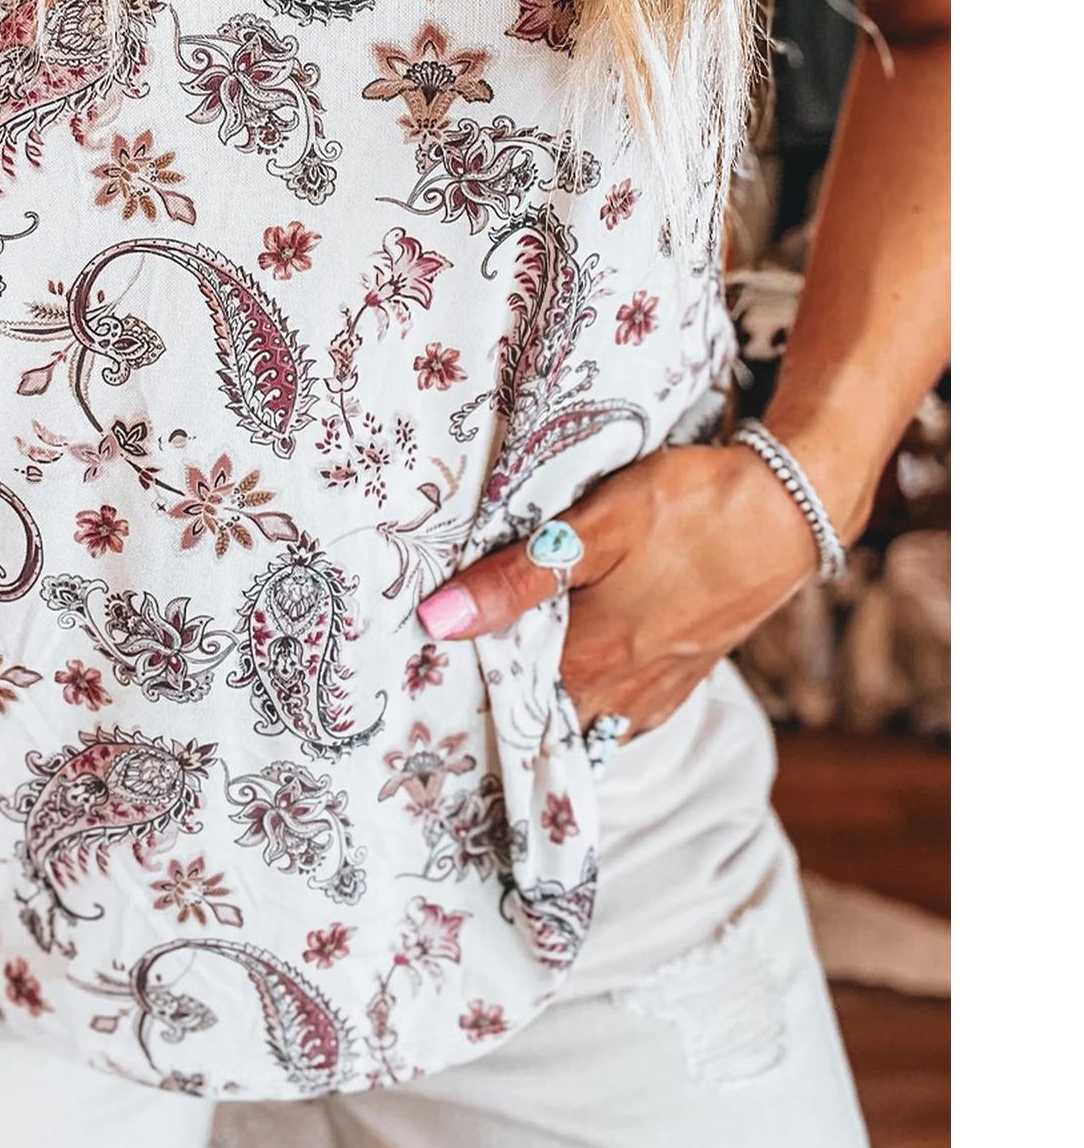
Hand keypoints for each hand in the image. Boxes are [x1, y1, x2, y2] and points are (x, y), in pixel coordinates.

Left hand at [415, 443, 822, 738]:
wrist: (789, 509)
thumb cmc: (692, 507)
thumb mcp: (597, 527)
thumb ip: (519, 579)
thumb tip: (439, 620)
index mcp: (592, 660)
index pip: (503, 695)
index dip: (463, 676)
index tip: (432, 656)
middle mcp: (622, 695)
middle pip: (539, 712)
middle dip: (500, 690)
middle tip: (458, 655)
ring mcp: (656, 694)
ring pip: (578, 714)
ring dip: (543, 694)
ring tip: (509, 653)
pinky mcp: (682, 681)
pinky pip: (616, 711)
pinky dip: (586, 694)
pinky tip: (573, 657)